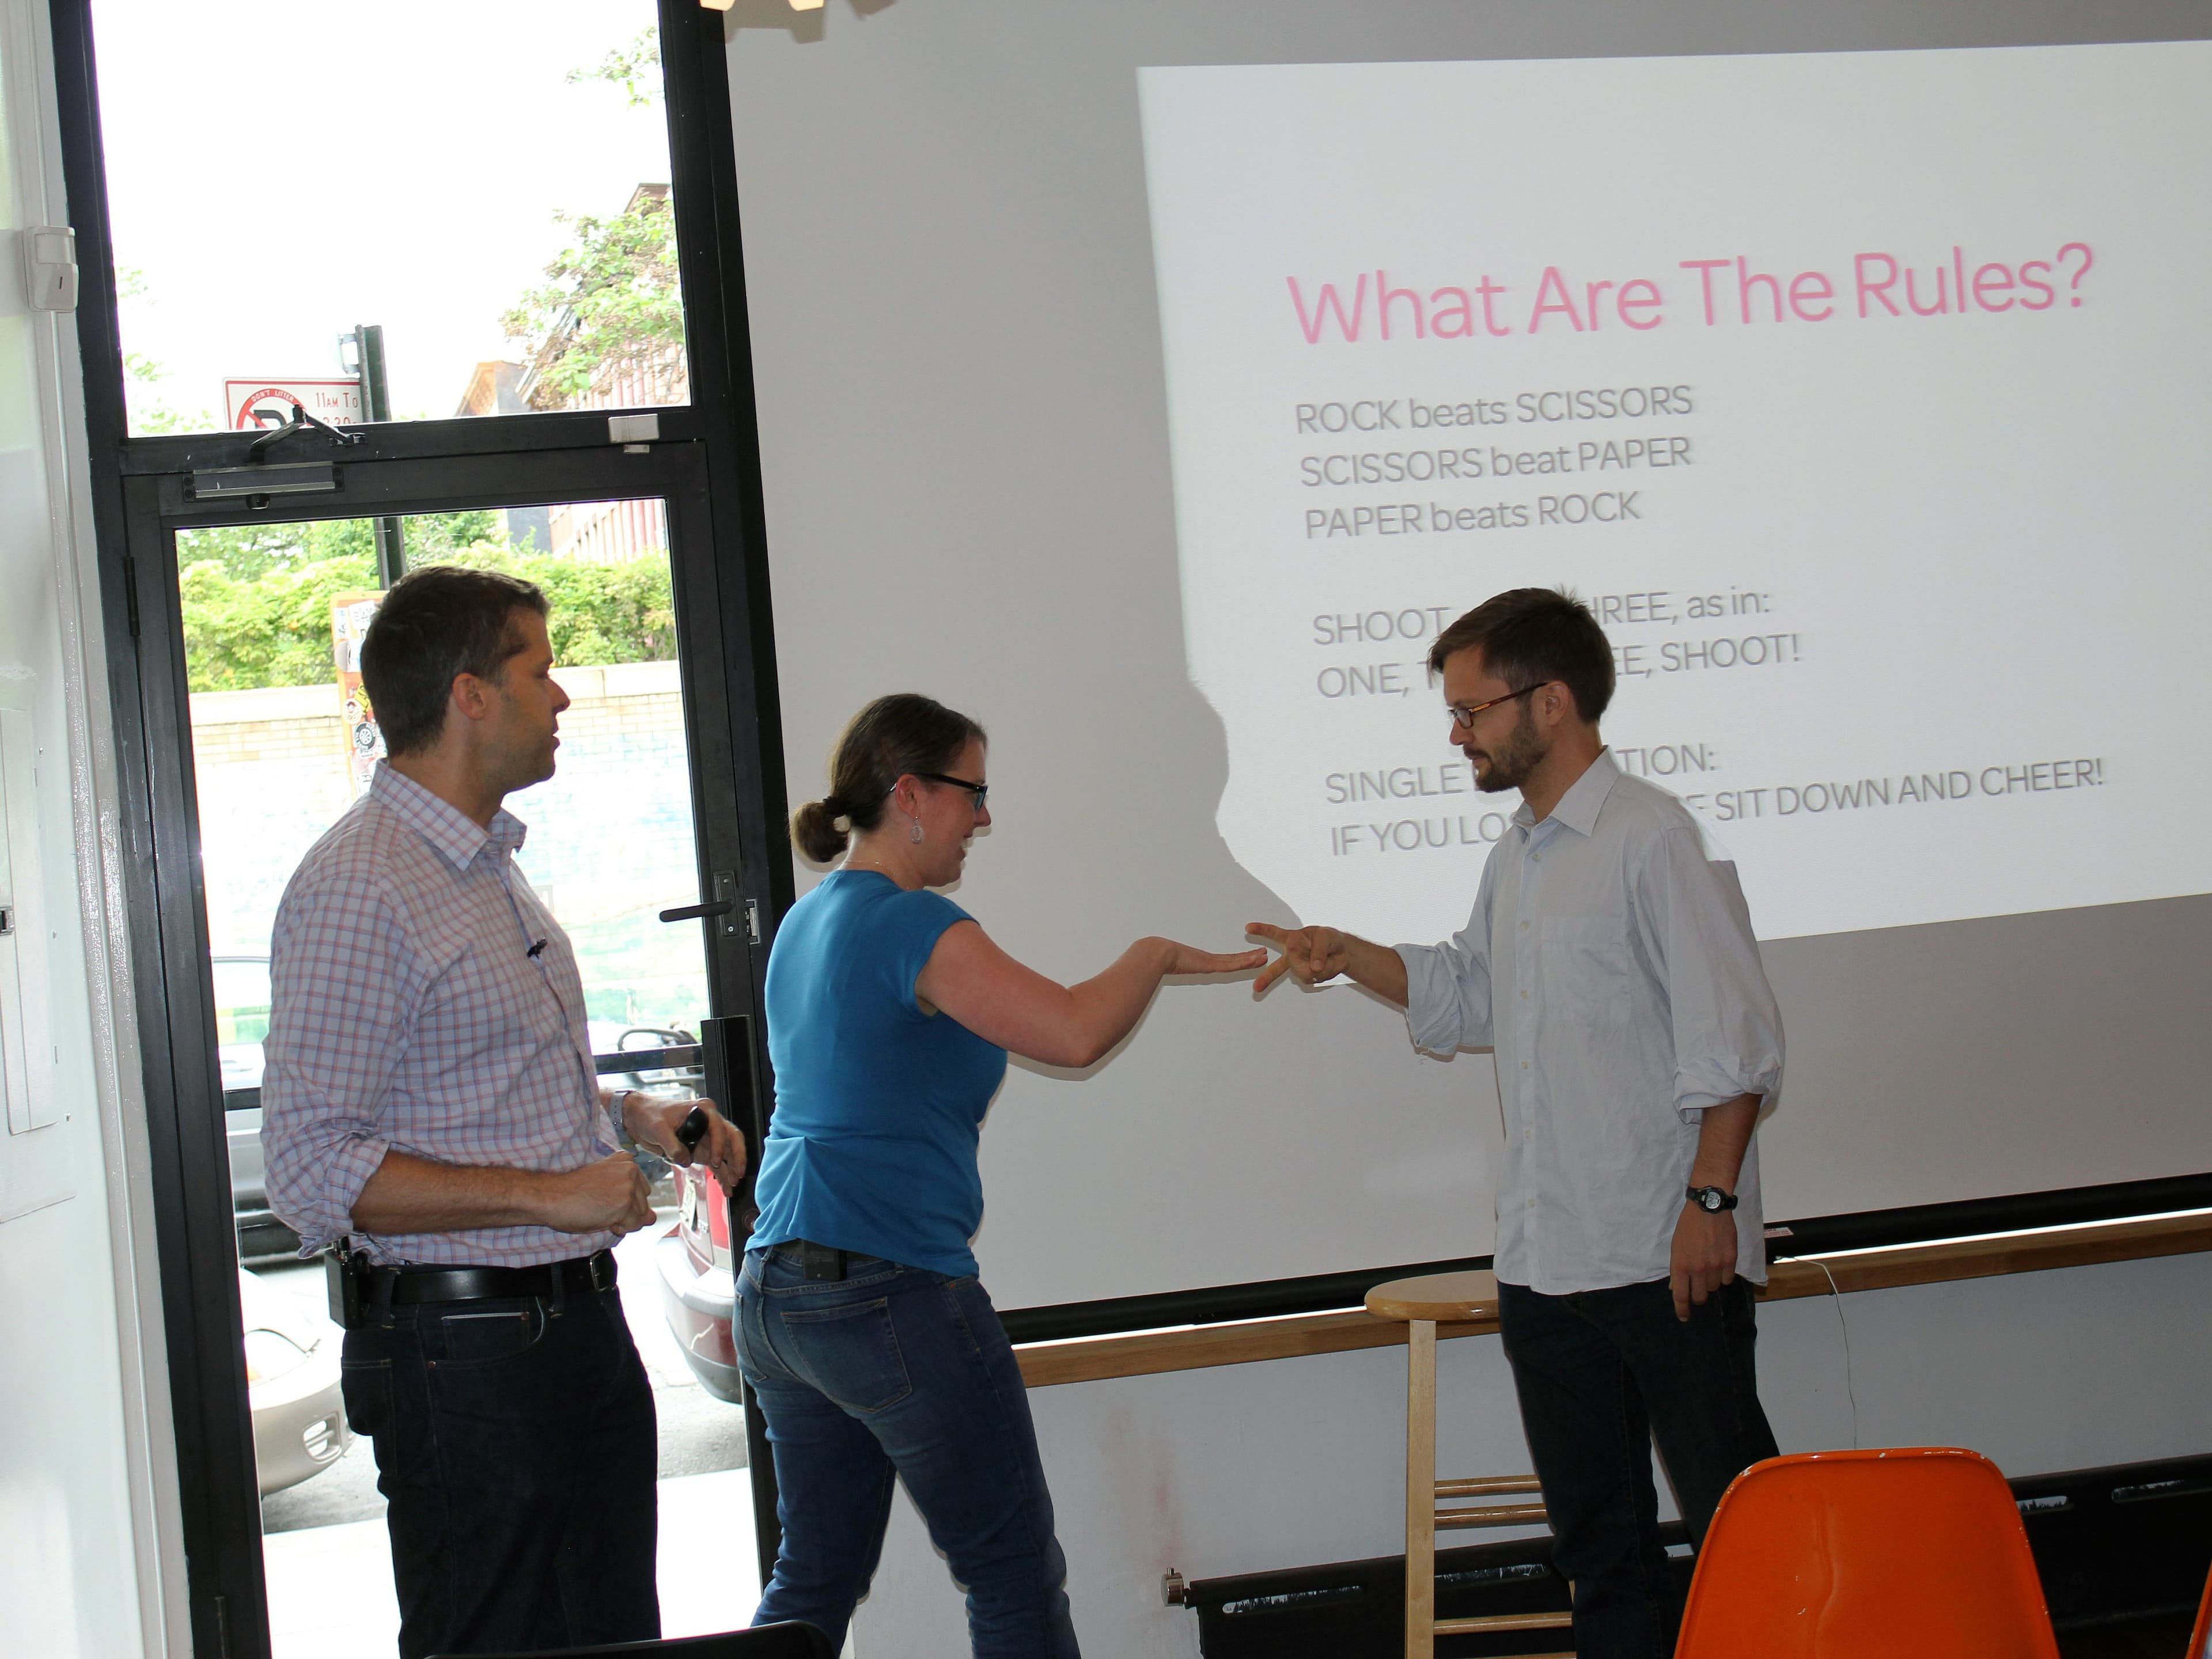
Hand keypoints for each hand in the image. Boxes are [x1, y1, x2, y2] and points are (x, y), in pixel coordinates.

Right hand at [542, 1151, 655, 1235]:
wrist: (551, 1196)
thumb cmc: (572, 1191)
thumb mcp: (605, 1186)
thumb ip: (632, 1199)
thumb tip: (652, 1218)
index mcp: (626, 1161)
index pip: (642, 1191)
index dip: (624, 1202)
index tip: (604, 1198)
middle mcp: (632, 1170)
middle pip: (644, 1204)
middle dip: (626, 1213)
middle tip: (600, 1207)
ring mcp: (629, 1187)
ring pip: (640, 1217)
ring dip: (622, 1221)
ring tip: (600, 1211)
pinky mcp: (625, 1203)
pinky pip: (632, 1226)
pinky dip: (618, 1228)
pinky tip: (601, 1218)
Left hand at [628, 1094, 746, 1190]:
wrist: (639, 1119)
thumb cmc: (649, 1115)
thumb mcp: (658, 1128)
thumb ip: (672, 1145)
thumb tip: (685, 1160)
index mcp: (703, 1111)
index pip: (719, 1127)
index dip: (720, 1145)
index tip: (716, 1161)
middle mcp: (709, 1123)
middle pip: (732, 1138)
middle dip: (737, 1157)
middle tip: (737, 1174)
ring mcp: (706, 1138)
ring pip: (726, 1153)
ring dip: (730, 1169)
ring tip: (732, 1186)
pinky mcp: (701, 1150)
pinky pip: (716, 1163)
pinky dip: (721, 1175)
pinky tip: (725, 1187)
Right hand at [1152, 937, 1269, 977]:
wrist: (1157, 954)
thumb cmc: (1160, 960)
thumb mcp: (1169, 965)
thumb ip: (1171, 966)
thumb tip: (1164, 970)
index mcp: (1202, 961)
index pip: (1225, 961)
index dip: (1239, 959)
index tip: (1249, 957)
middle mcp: (1209, 960)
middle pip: (1234, 959)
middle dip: (1249, 957)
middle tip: (1263, 953)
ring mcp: (1210, 961)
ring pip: (1236, 961)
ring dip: (1250, 959)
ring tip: (1263, 956)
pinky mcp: (1210, 964)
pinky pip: (1231, 965)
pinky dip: (1244, 963)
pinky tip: (1254, 961)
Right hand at [1247, 922, 1353, 993]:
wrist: (1342, 952)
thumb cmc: (1330, 939)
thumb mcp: (1325, 937)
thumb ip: (1318, 950)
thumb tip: (1314, 967)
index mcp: (1292, 938)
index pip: (1274, 933)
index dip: (1261, 930)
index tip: (1248, 928)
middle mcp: (1291, 953)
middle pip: (1278, 967)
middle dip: (1266, 978)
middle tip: (1256, 988)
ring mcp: (1297, 967)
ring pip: (1302, 973)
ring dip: (1316, 969)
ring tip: (1324, 960)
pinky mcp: (1306, 976)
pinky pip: (1311, 979)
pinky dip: (1321, 974)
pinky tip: (1324, 967)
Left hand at [1669, 1201, 1737, 1321]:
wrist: (1708, 1208)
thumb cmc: (1688, 1226)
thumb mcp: (1676, 1247)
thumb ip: (1678, 1269)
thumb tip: (1676, 1288)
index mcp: (1681, 1265)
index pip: (1680, 1296)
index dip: (1682, 1310)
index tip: (1684, 1317)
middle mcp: (1698, 1269)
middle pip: (1699, 1297)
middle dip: (1697, 1296)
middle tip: (1697, 1287)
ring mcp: (1715, 1266)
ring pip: (1714, 1288)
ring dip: (1710, 1282)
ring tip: (1708, 1266)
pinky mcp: (1730, 1260)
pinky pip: (1727, 1280)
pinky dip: (1723, 1276)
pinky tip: (1720, 1263)